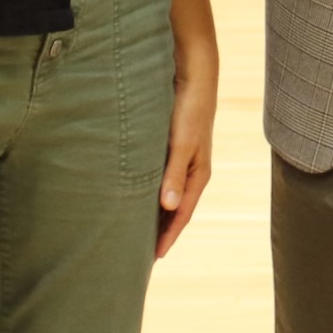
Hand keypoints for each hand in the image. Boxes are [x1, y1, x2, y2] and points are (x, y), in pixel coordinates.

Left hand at [155, 43, 217, 258]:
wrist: (194, 73)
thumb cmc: (189, 108)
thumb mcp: (182, 143)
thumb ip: (174, 174)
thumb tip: (169, 208)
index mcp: (198, 173)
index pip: (182, 214)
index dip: (168, 236)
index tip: (152, 258)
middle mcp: (191, 170)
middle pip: (175, 209)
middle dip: (161, 230)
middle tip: (139, 252)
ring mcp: (182, 159)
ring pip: (167, 194)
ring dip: (155, 213)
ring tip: (135, 230)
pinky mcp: (172, 147)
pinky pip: (160, 178)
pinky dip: (150, 192)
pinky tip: (135, 195)